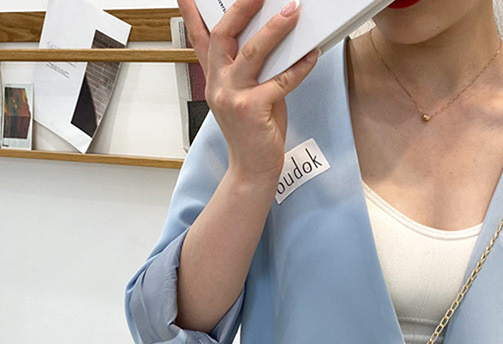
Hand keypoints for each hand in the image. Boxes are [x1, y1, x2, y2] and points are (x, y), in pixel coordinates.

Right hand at [177, 0, 319, 183]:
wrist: (253, 169)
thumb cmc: (254, 132)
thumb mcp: (245, 94)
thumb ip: (249, 68)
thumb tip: (270, 36)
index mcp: (214, 79)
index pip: (200, 39)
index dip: (192, 13)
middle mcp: (218, 85)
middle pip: (223, 37)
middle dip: (241, 9)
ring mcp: (233, 98)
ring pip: (251, 54)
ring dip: (273, 30)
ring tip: (291, 13)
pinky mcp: (252, 110)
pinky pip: (280, 81)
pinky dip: (298, 67)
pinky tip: (310, 55)